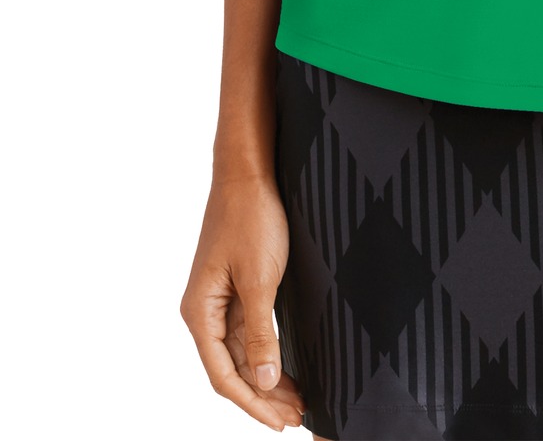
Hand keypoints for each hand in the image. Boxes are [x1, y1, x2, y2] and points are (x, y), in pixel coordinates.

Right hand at [180, 169, 306, 430]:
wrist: (248, 173)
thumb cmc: (250, 219)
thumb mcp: (260, 279)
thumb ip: (260, 333)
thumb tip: (261, 382)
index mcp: (199, 312)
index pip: (223, 375)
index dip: (251, 403)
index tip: (279, 421)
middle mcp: (204, 312)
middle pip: (232, 370)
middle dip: (263, 397)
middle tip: (296, 418)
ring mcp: (219, 302)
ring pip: (242, 355)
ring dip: (267, 380)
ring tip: (296, 403)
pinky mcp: (236, 290)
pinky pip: (248, 334)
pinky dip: (267, 354)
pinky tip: (285, 370)